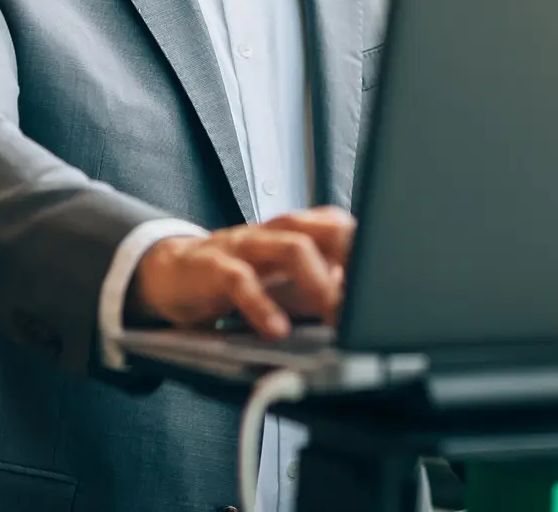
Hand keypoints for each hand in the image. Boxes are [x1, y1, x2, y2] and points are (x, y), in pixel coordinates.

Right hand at [128, 206, 355, 338]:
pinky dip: (262, 306)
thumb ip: (318, 289)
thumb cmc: (236, 279)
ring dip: (318, 281)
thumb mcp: (282, 285)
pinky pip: (241, 279)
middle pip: (324, 228)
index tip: (388, 284)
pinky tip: (277, 330)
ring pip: (290, 246)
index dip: (366, 250)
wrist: (170, 272)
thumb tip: (364, 311)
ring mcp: (244, 244)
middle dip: (352, 259)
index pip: (341, 228)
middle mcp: (274, 231)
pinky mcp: (213, 266)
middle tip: (370, 299)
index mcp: (295, 232)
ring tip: (334, 313)